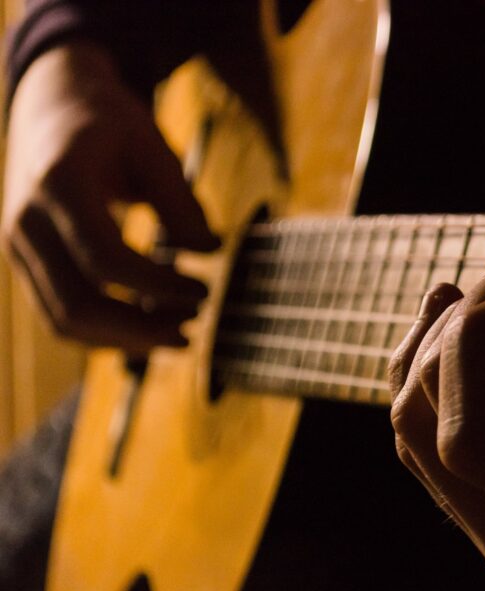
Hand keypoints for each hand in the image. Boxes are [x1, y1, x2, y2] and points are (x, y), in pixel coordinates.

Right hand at [1, 41, 219, 351]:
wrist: (47, 103)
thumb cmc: (108, 122)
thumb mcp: (151, 145)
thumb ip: (180, 200)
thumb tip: (210, 252)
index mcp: (58, 184)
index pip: (105, 258)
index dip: (158, 285)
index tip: (203, 291)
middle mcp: (25, 221)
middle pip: (76, 305)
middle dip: (140, 329)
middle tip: (194, 325)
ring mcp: (17, 246)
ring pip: (63, 321)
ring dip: (124, 338)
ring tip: (179, 329)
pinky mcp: (25, 261)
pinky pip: (59, 313)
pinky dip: (106, 330)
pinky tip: (151, 323)